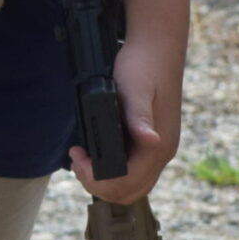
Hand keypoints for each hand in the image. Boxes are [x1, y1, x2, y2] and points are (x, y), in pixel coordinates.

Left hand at [71, 36, 183, 203]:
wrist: (156, 47)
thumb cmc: (143, 65)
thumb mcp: (135, 88)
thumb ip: (139, 116)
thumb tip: (149, 140)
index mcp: (158, 146)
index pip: (126, 183)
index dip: (96, 179)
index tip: (76, 156)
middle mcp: (161, 152)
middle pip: (130, 192)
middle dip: (98, 184)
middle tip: (76, 159)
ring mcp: (158, 148)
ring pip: (133, 185)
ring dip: (105, 181)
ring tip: (83, 157)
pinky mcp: (151, 141)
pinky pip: (133, 170)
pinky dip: (113, 171)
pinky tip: (96, 152)